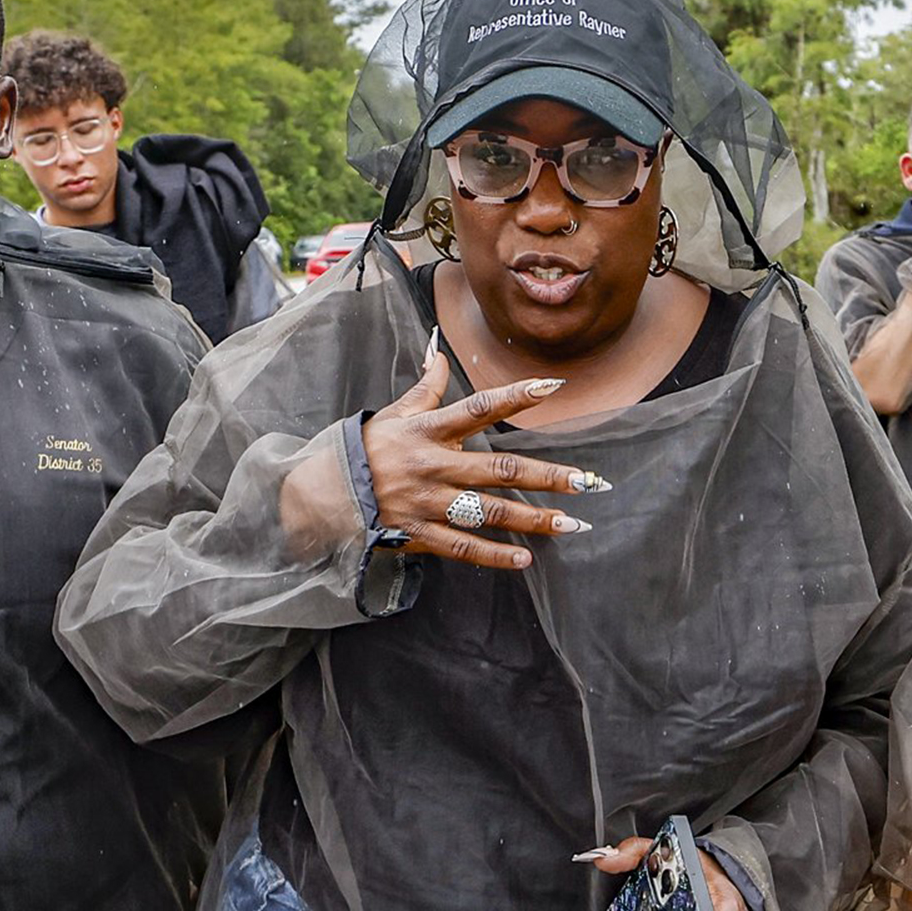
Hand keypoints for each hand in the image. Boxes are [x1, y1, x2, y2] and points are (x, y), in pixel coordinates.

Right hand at [359, 337, 606, 570]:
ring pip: (489, 513)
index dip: (515, 395)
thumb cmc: (368, 448)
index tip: (551, 387)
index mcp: (429, 429)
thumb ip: (426, 387)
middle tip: (585, 482)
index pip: (479, 407)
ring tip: (569, 523)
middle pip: (499, 470)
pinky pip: (463, 547)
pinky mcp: (421, 533)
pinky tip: (524, 558)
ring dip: (533, 520)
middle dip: (547, 477)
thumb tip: (440, 352)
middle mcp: (434, 465)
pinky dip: (495, 555)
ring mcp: (429, 502)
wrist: (327, 492)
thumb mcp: (395, 412)